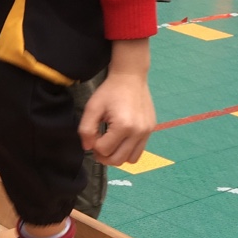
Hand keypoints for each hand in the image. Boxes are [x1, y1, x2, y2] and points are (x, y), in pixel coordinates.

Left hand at [78, 39, 154, 166]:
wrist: (131, 78)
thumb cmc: (110, 91)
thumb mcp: (92, 108)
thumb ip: (86, 130)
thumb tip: (88, 148)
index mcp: (123, 126)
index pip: (104, 150)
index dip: (94, 144)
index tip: (93, 133)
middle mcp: (138, 132)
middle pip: (117, 160)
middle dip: (104, 156)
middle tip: (98, 143)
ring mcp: (147, 132)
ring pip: (130, 160)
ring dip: (117, 156)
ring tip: (110, 143)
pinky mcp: (150, 130)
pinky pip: (139, 152)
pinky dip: (127, 151)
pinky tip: (120, 140)